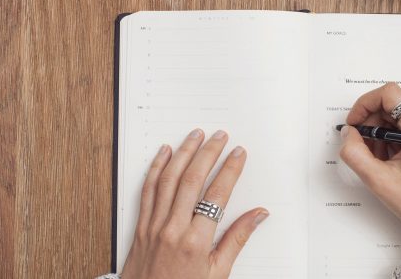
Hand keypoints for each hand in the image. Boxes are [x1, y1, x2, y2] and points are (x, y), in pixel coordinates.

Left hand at [121, 129, 268, 278]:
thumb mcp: (217, 273)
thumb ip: (236, 239)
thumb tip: (258, 215)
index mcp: (196, 241)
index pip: (217, 195)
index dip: (230, 170)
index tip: (238, 154)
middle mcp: (173, 228)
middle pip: (192, 179)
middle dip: (208, 153)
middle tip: (220, 136)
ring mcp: (154, 225)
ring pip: (169, 179)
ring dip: (183, 153)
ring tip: (195, 135)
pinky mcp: (141, 225)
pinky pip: (148, 190)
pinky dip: (156, 168)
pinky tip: (164, 153)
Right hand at [339, 83, 400, 239]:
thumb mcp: (378, 179)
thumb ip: (355, 152)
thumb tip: (347, 133)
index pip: (389, 94)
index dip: (365, 104)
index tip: (355, 122)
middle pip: (390, 105)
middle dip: (371, 124)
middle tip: (363, 146)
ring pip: (394, 116)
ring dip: (379, 133)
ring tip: (378, 159)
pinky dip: (389, 139)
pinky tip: (388, 160)